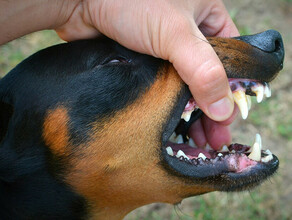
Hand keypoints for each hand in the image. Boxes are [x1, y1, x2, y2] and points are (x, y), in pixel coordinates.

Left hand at [56, 0, 238, 122]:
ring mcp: (166, 51)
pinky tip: (174, 129)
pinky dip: (170, 109)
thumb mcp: (175, 34)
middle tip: (214, 139)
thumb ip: (203, 70)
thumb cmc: (130, 3)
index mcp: (206, 18)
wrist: (80, 2)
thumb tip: (223, 110)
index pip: (230, 59)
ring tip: (195, 141)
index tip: (227, 119)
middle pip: (208, 78)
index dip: (231, 90)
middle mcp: (189, 35)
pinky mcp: (147, 64)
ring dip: (191, 114)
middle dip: (211, 109)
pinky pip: (164, 90)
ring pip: (185, 87)